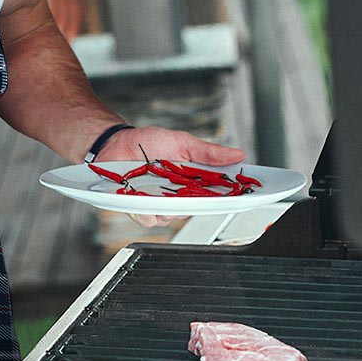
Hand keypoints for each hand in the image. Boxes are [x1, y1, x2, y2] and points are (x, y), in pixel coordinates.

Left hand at [96, 126, 245, 228]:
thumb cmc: (148, 143)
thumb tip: (237, 154)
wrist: (116, 144)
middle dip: (199, 202)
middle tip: (193, 188)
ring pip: (173, 217)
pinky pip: (149, 218)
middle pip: (197, 209)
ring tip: (159, 185)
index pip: (218, 194)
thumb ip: (208, 152)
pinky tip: (141, 194)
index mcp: (193, 181)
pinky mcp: (140, 209)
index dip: (232, 197)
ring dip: (168, 204)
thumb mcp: (182, 142)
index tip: (245, 195)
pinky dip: (146, 208)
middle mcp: (179, 196)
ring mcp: (160, 204)